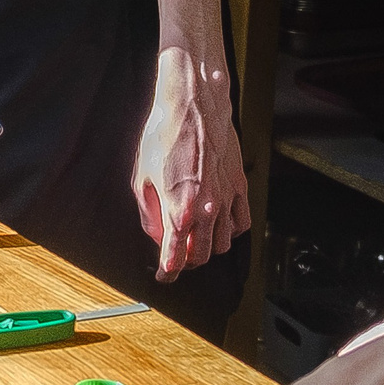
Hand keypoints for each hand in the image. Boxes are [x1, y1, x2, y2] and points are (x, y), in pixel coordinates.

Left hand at [133, 45, 252, 278]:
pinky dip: (231, 231)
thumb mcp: (142, 174)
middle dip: (187, 262)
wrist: (193, 106)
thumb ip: (148, 210)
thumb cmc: (164, 134)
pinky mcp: (239, 186)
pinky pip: (242, 222)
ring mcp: (226, 198)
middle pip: (202, 255)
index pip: (175, 255)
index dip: (168, 272)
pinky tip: (219, 226)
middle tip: (177, 259)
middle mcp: (206, 208)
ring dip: (209, 248)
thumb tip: (155, 232)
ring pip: (224, 243)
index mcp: (178, 207)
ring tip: (195, 241)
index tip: (163, 278)